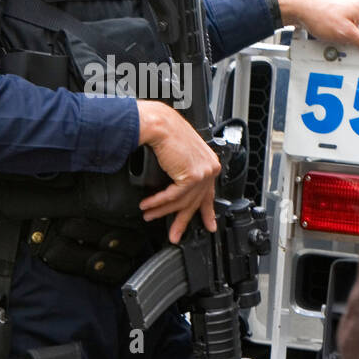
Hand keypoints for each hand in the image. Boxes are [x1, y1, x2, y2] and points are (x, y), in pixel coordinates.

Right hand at [136, 101, 219, 243]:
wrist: (159, 123)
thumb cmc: (166, 132)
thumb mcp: (180, 155)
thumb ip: (183, 171)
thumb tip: (175, 187)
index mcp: (209, 163)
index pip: (209, 192)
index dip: (207, 211)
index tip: (208, 224)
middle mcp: (210, 168)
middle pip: (195, 201)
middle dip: (182, 221)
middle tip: (175, 234)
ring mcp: (203, 172)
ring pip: (182, 201)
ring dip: (161, 210)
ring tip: (148, 215)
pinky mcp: (192, 176)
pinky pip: (172, 196)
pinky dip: (158, 202)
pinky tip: (148, 205)